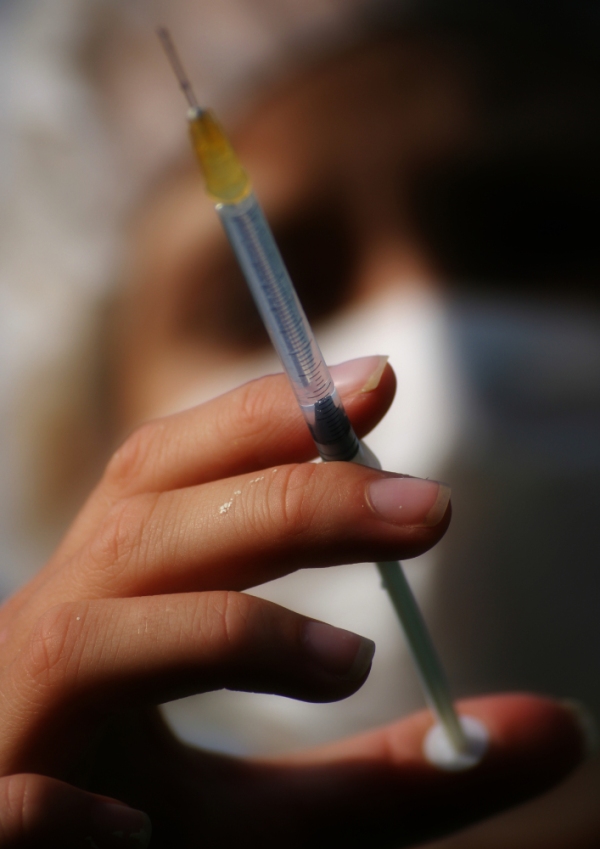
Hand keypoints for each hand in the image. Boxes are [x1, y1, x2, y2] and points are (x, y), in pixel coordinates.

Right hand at [0, 357, 587, 846]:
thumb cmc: (136, 824)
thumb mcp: (272, 808)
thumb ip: (396, 770)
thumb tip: (561, 732)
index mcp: (110, 603)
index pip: (174, 472)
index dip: (264, 415)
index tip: (379, 380)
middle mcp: (52, 637)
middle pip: (154, 526)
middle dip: (289, 500)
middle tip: (431, 503)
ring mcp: (7, 722)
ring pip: (92, 636)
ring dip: (226, 631)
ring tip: (351, 659)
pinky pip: (13, 809)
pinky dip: (65, 814)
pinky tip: (130, 839)